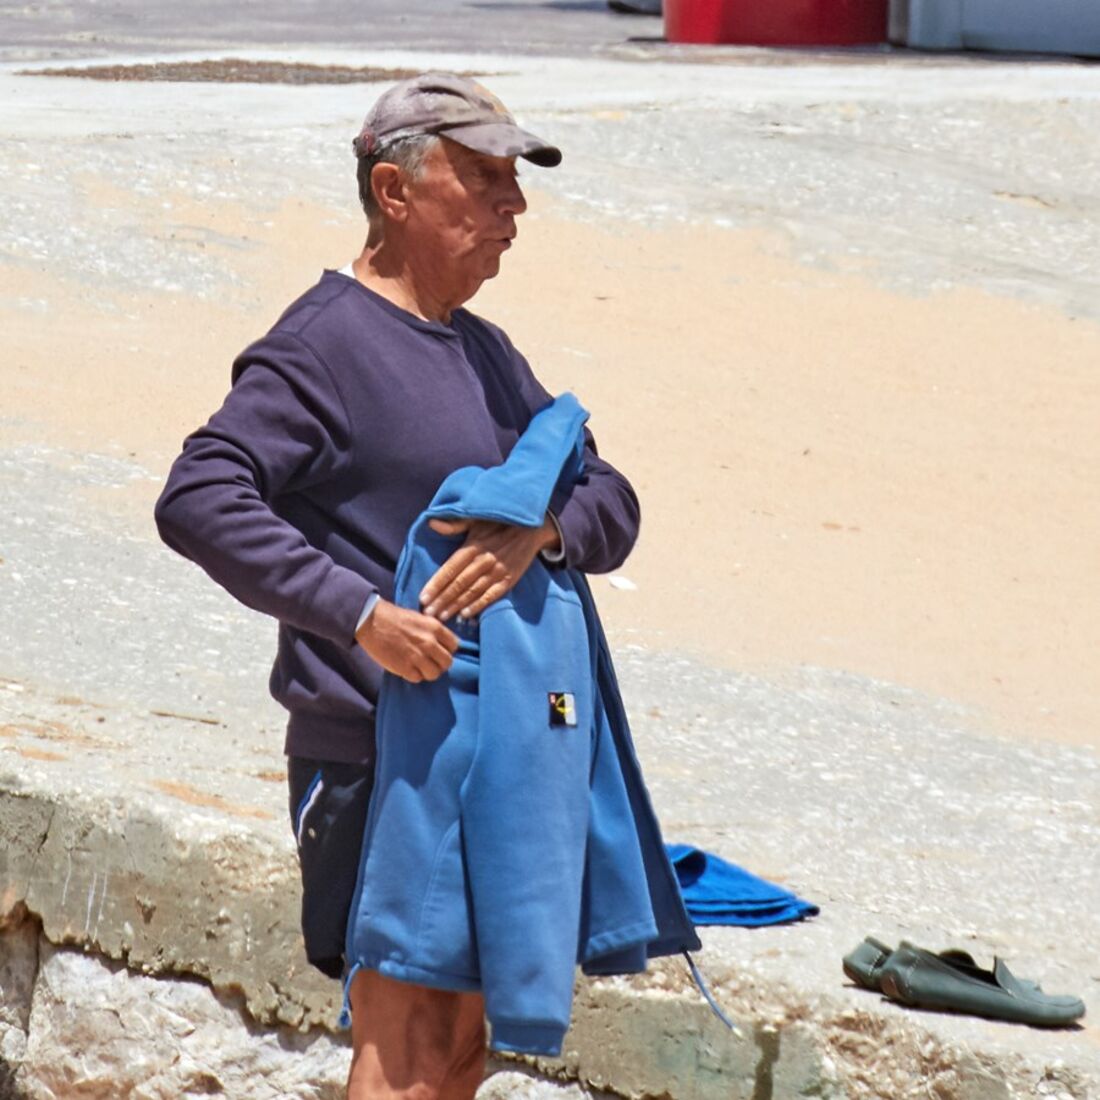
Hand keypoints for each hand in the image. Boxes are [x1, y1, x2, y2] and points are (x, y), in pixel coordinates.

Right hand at [355, 599, 457, 682]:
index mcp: (435, 628)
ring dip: (428, 672)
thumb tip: (440, 643)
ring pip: (434, 674)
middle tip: (431, 662)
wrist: (371, 621)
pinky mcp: (404, 668)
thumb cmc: (394, 617)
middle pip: (447, 662)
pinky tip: (407, 668)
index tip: (440, 651)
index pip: (455, 645)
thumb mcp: (419, 618)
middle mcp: (430, 643)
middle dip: (440, 664)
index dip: (448, 649)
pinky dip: (414, 675)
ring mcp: (417, 657)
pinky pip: (418, 678)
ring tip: (419, 668)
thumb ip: (432, 631)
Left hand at [419, 515, 559, 622]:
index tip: (423, 597)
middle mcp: (484, 560)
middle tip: (428, 612)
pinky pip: (491, 595)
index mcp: (473, 546)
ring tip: (442, 617)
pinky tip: (466, 615)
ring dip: (456, 605)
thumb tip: (432, 523)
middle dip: (442, 599)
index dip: (435, 584)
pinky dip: (478, 606)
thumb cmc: (498, 524)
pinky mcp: (509, 579)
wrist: (531, 529)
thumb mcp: (476, 520)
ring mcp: (497, 571)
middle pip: (458, 584)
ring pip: (472, 592)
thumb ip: (454, 524)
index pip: (450, 569)